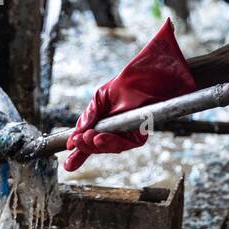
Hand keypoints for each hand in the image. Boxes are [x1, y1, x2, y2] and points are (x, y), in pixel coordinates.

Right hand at [64, 18, 194, 171]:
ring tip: (88, 139)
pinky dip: (110, 142)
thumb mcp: (104, 94)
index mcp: (108, 118)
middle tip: (77, 142)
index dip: (79, 149)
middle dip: (86, 146)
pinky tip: (98, 137)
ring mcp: (131, 132)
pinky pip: (125, 143)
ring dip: (96, 145)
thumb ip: (91, 113)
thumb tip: (76, 133)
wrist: (161, 70)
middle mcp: (119, 128)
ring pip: (111, 147)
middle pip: (100, 145)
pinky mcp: (143, 133)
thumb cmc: (135, 77)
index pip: (91, 136)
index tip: (66, 157)